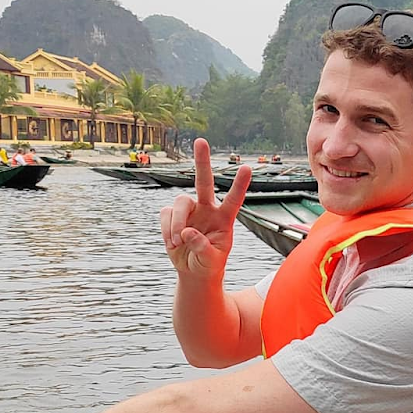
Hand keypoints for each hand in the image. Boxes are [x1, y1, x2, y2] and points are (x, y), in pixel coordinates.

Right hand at [159, 138, 251, 280]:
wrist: (194, 271)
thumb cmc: (209, 265)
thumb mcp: (210, 261)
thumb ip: (202, 247)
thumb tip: (187, 232)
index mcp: (224, 219)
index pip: (234, 199)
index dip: (240, 185)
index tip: (247, 168)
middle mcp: (207, 209)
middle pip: (204, 182)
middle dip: (202, 162)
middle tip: (201, 141)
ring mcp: (190, 211)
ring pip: (179, 202)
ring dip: (176, 223)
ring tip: (177, 242)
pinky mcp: (172, 216)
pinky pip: (165, 215)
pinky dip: (167, 230)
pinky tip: (172, 243)